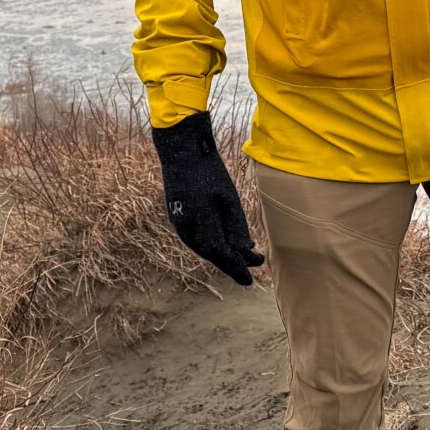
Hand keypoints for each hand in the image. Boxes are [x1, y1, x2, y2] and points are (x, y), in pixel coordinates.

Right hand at [150, 111, 265, 284]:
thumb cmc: (209, 170)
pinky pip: (195, 238)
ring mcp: (178, 222)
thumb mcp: (228, 198)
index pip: (221, 254)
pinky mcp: (177, 216)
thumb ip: (236, 227)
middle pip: (211, 253)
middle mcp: (186, 228)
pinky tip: (223, 240)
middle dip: (232, 261)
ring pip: (203, 247)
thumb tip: (246, 251)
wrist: (181, 149)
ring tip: (242, 253)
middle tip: (253, 264)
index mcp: (200, 222)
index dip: (236, 269)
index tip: (251, 280)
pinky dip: (211, 243)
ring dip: (222, 253)